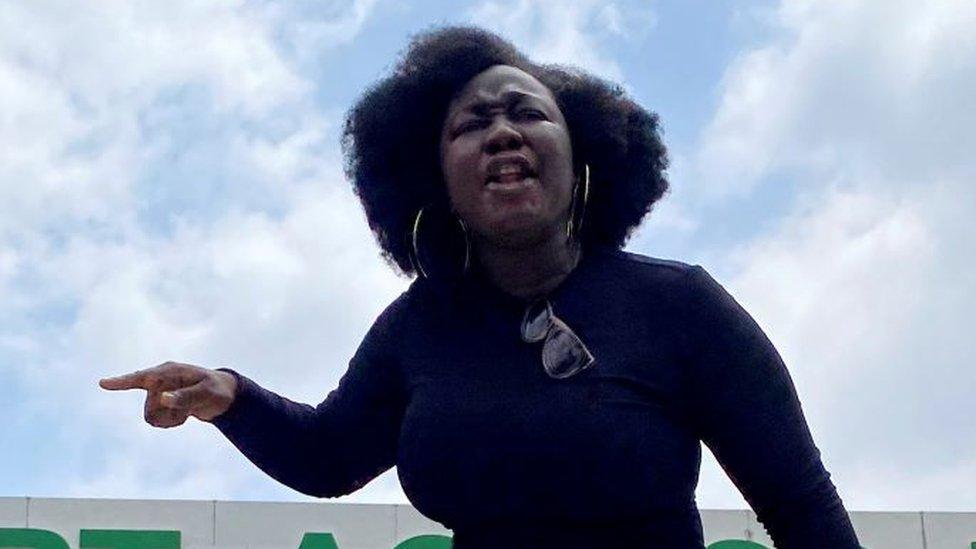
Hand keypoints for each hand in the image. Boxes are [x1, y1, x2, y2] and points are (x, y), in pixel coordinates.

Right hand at [99, 361, 237, 426]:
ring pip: (151, 416)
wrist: (223, 396)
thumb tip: (163, 399)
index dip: (121, 382)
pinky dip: (171, 422)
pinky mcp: (161, 403)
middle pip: (149, 407)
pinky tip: (183, 414)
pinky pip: (156, 420)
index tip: (103, 383)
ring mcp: (159, 392)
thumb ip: (185, 396)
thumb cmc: (217, 390)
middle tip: (190, 409)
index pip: (142, 378)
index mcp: (170, 372)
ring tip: (187, 411)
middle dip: (168, 414)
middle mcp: (160, 381)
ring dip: (170, 419)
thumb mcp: (206, 394)